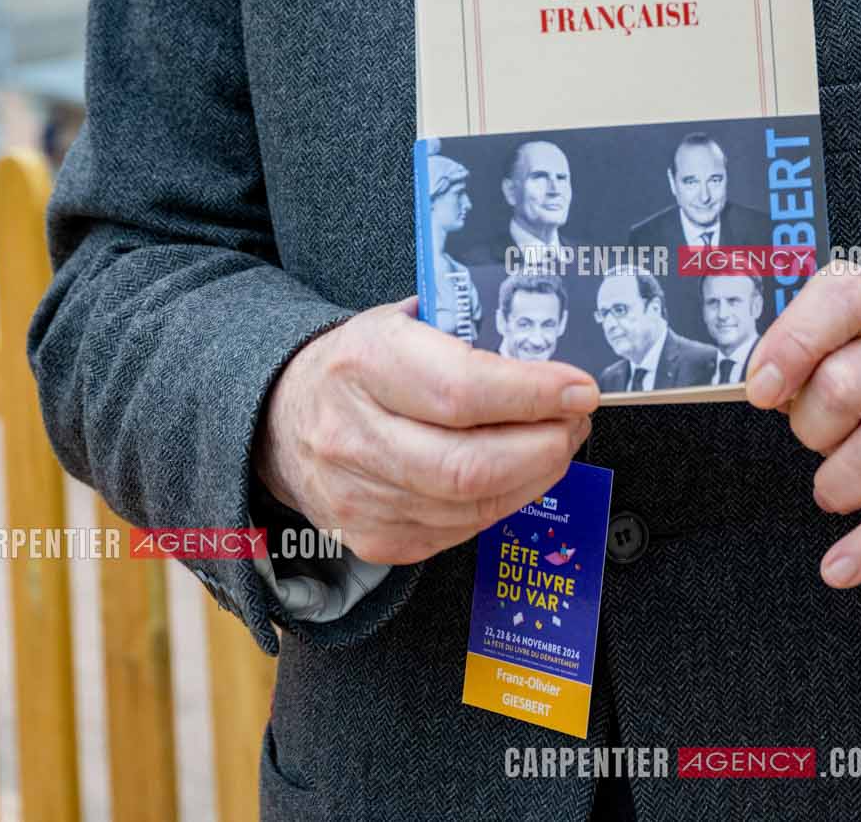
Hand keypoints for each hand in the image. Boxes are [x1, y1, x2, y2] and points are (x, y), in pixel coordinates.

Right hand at [254, 295, 597, 564]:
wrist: (280, 419)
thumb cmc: (361, 362)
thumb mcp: (402, 322)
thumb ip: (467, 334)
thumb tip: (553, 352)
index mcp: (366, 361)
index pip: (461, 389)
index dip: (532, 394)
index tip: (580, 388)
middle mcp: (353, 434)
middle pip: (469, 464)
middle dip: (544, 446)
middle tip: (576, 421)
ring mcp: (359, 497)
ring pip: (470, 504)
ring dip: (534, 476)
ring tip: (557, 443)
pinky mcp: (373, 540)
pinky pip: (458, 531)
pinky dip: (502, 502)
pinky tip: (519, 474)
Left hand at [745, 264, 860, 587]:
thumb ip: (819, 362)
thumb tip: (760, 389)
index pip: (841, 298)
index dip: (792, 343)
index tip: (759, 389)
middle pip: (843, 387)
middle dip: (811, 432)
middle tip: (821, 445)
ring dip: (837, 486)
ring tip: (834, 492)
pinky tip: (840, 567)